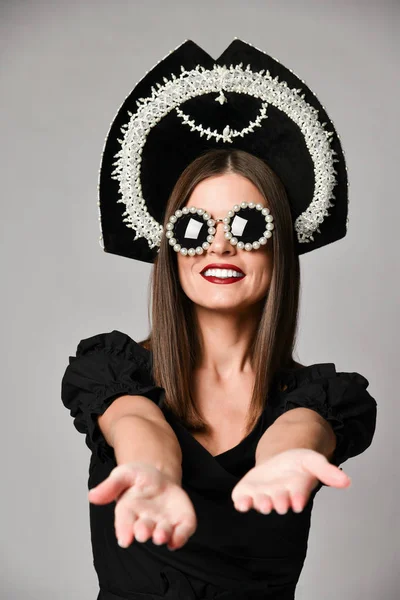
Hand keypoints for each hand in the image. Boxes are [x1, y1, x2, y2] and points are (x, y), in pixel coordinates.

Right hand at [88, 462, 196, 550]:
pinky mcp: (181, 521)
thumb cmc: (138, 478)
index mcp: (129, 511)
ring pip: (163, 533)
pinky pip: (182, 531)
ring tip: (160, 536)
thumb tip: (91, 496)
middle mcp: (145, 521)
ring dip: (162, 536)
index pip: (124, 523)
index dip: (124, 531)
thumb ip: (110, 486)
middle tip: (143, 533)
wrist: (160, 477)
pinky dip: (181, 536)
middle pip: (144, 529)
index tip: (124, 540)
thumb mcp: (124, 474)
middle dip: (143, 531)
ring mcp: (164, 522)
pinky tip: (178, 539)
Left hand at [231, 448, 350, 514]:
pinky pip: (242, 500)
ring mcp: (262, 495)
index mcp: (296, 490)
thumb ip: (327, 470)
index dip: (298, 498)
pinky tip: (240, 503)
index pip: (298, 496)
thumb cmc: (297, 464)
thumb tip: (346, 481)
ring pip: (261, 503)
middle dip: (279, 502)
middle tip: (279, 504)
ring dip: (260, 504)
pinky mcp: (247, 492)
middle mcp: (279, 496)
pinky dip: (241, 502)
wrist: (277, 462)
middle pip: (279, 501)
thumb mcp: (312, 460)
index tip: (297, 503)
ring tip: (263, 504)